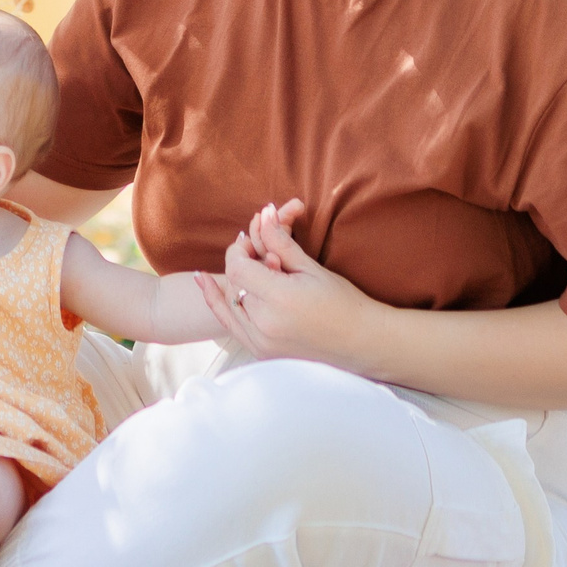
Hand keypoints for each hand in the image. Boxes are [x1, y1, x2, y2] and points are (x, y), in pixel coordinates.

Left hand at [197, 205, 376, 367]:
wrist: (362, 342)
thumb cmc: (344, 304)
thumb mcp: (311, 268)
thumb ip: (280, 242)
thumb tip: (263, 213)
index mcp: (280, 301)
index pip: (238, 268)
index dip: (239, 250)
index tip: (250, 240)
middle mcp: (265, 325)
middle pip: (233, 283)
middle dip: (240, 263)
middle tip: (254, 251)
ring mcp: (261, 343)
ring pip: (229, 302)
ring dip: (233, 281)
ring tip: (243, 263)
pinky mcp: (260, 352)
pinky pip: (229, 323)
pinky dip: (217, 302)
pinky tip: (204, 280)